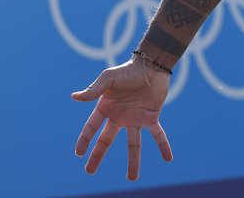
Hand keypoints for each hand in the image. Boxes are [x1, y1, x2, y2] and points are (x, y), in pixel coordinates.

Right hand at [72, 60, 172, 179]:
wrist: (151, 65)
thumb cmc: (128, 70)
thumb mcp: (109, 78)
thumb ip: (94, 89)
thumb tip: (74, 97)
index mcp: (106, 108)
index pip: (92, 127)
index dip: (85, 140)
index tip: (79, 153)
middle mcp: (119, 117)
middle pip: (106, 141)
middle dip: (97, 156)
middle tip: (89, 171)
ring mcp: (135, 119)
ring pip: (133, 145)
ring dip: (133, 161)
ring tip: (132, 178)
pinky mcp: (151, 118)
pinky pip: (157, 135)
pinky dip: (163, 146)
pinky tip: (168, 158)